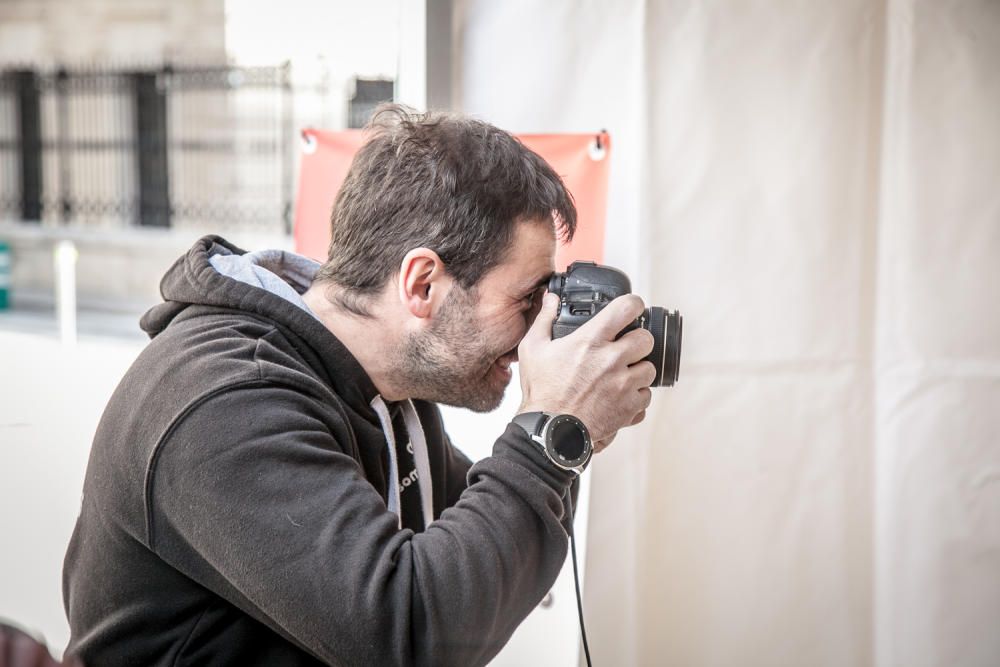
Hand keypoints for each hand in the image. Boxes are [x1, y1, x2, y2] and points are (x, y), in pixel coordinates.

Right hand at [517, 292, 654, 445]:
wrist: (550, 431)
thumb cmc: (541, 391)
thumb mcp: (533, 349)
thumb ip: (545, 319)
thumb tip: (551, 299)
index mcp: (591, 340)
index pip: (627, 308)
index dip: (633, 305)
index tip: (632, 309)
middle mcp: (611, 359)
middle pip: (646, 339)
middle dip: (637, 342)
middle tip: (625, 348)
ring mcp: (624, 385)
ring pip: (650, 369)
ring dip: (638, 371)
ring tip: (621, 375)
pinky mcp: (629, 408)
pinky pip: (646, 397)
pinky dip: (636, 397)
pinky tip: (620, 396)